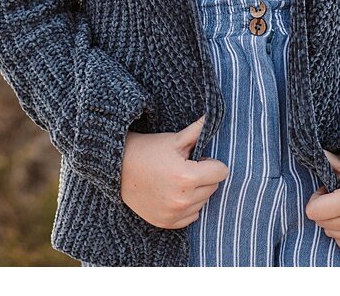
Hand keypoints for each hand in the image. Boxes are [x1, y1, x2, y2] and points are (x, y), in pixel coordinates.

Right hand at [120, 115, 228, 229]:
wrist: (118, 168)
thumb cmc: (148, 150)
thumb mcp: (174, 139)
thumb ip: (197, 131)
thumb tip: (212, 116)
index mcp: (187, 177)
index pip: (221, 172)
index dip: (211, 162)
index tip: (198, 158)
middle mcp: (182, 200)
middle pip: (213, 187)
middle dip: (204, 177)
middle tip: (184, 167)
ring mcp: (174, 214)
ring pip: (203, 202)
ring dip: (196, 192)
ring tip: (176, 180)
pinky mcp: (166, 223)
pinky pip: (191, 217)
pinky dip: (187, 206)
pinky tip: (173, 193)